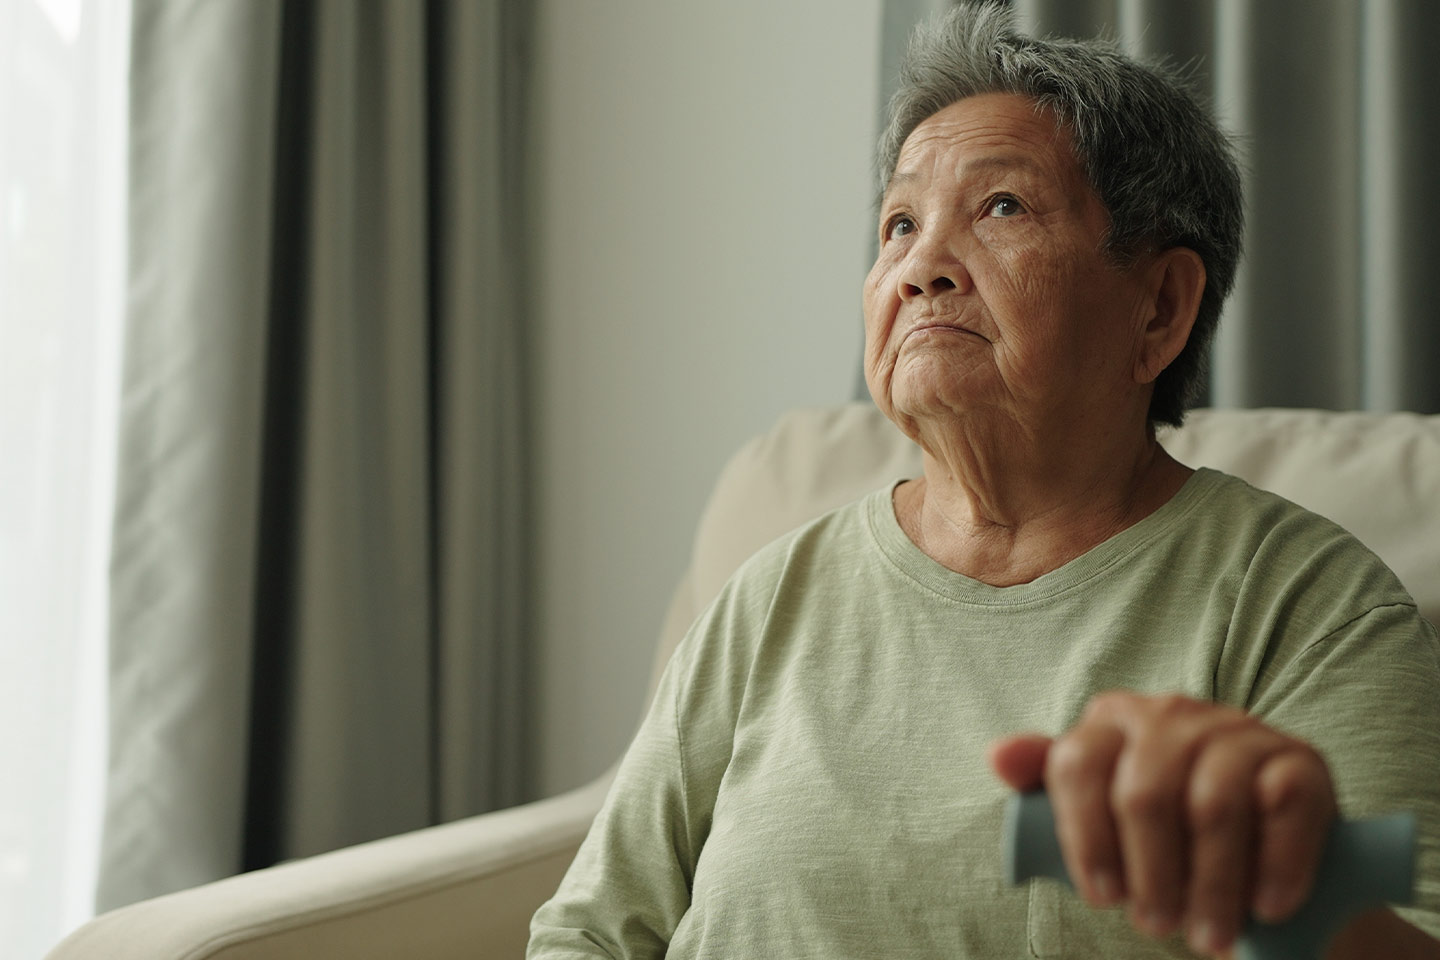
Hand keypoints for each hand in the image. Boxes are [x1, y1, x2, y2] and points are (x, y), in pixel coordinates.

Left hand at [989, 691, 1335, 957]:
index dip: (1085, 840)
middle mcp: (1171, 713)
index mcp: (1111, 720)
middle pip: (1144, 794)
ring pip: (1212, 807)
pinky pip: (1283, 807)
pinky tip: (1265, 906)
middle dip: (1149, 875)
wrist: (1257, 842)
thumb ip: (1046, 781)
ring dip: (1210, 885)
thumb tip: (998, 757)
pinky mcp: (1300, 759)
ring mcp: (1238, 730)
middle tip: (1157, 927)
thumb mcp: (1098, 807)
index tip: (1102, 900)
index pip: (1078, 767)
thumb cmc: (1158, 830)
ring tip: (1207, 935)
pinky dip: (1276, 865)